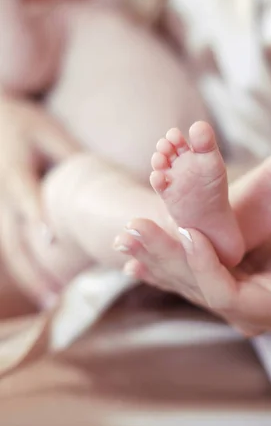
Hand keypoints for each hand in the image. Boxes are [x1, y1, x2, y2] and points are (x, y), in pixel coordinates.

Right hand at [0, 96, 78, 303]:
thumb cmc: (25, 123)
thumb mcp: (48, 132)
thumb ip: (72, 156)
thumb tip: (105, 184)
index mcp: (14, 168)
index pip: (25, 195)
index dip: (37, 216)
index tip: (51, 239)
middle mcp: (1, 192)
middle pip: (12, 238)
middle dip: (33, 269)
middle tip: (55, 297)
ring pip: (9, 248)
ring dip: (29, 276)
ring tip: (49, 302)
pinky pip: (10, 244)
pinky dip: (25, 266)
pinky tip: (41, 286)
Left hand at [114, 206, 270, 335]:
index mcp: (270, 309)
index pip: (226, 294)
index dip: (205, 266)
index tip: (188, 231)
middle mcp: (243, 310)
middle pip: (194, 288)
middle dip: (163, 259)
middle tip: (132, 231)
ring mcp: (229, 297)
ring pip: (182, 282)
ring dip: (152, 259)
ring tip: (124, 236)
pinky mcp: (221, 281)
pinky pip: (184, 275)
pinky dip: (158, 264)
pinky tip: (130, 258)